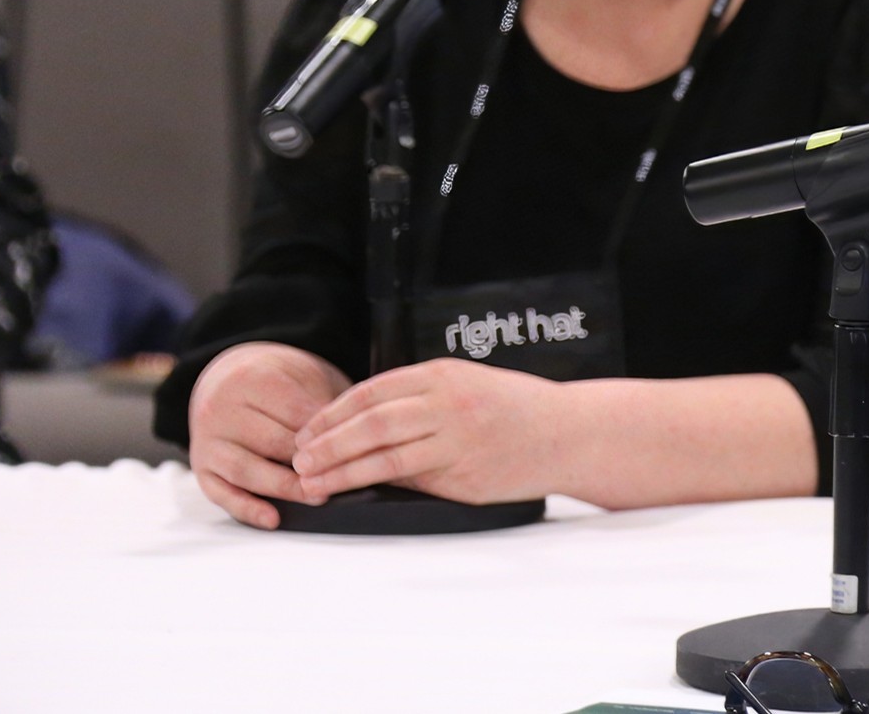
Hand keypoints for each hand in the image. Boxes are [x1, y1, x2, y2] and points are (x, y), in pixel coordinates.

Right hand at [186, 342, 350, 529]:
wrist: (228, 378)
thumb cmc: (276, 381)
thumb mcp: (300, 374)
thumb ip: (320, 399)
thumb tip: (349, 435)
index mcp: (248, 377)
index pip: (292, 410)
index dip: (323, 432)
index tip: (352, 448)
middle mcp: (219, 408)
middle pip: (270, 442)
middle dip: (308, 462)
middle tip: (341, 477)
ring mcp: (206, 441)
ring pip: (245, 470)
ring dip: (284, 487)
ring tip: (317, 498)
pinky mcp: (201, 469)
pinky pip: (221, 493)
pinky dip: (247, 508)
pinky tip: (273, 518)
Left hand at [291, 358, 567, 505]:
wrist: (570, 433)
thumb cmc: (519, 409)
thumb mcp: (469, 384)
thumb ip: (423, 399)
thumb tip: (366, 423)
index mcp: (443, 375)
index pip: (371, 391)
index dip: (332, 413)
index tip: (306, 430)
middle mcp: (447, 403)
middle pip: (370, 422)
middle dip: (326, 442)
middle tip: (298, 459)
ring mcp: (457, 440)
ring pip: (384, 455)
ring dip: (341, 470)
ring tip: (312, 482)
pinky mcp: (466, 476)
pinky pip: (414, 481)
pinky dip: (378, 486)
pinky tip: (356, 492)